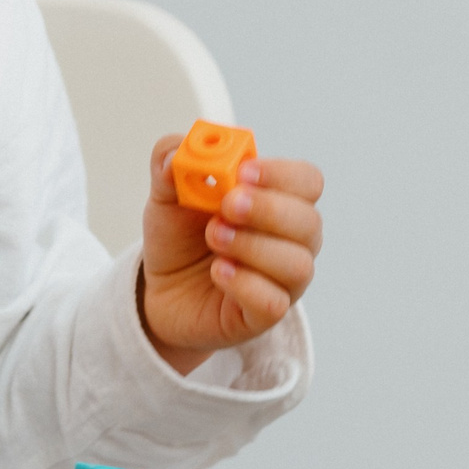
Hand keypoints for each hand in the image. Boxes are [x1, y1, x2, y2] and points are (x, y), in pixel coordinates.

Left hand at [138, 135, 323, 373]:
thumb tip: (175, 153)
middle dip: (268, 210)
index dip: (281, 174)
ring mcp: (283, 280)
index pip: (307, 181)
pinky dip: (245, 284)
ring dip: (252, 247)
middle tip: (227, 206)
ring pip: (297, 264)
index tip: (242, 172)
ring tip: (214, 239)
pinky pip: (274, 302)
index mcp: (278, 199)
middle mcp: (291, 239)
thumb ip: (170, 163)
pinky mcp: (265, 314)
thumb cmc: (179, 237)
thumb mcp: (167, 193)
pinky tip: (218, 272)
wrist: (159, 290)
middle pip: (309, 222)